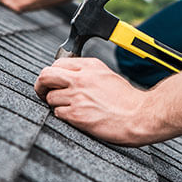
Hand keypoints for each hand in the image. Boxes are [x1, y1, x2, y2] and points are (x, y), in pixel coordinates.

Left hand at [34, 57, 163, 145]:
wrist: (141, 116)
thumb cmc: (127, 101)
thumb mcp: (107, 76)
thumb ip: (87, 74)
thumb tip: (68, 77)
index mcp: (90, 66)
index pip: (57, 63)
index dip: (52, 75)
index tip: (53, 83)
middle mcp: (82, 78)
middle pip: (45, 76)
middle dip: (41, 86)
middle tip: (43, 93)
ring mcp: (78, 96)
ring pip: (50, 98)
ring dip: (55, 105)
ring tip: (70, 109)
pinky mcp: (77, 114)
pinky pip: (57, 113)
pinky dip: (62, 116)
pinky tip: (76, 118)